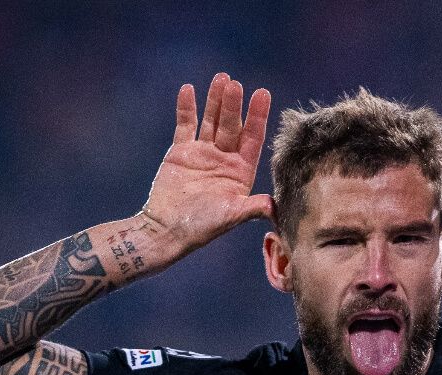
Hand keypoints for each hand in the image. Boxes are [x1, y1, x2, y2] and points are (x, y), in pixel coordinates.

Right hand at [142, 73, 272, 250]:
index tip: (263, 94)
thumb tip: (275, 207)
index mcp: (241, 171)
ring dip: (216, 100)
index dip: (258, 116)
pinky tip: (188, 89)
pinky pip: (185, 125)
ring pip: (211, 120)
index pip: (253, 138)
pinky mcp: (181, 151)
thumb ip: (252, 208)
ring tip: (222, 78)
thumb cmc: (201, 227)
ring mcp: (203, 153)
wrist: (166, 230)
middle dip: (234, 105)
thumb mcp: (231, 216)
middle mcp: (224, 159)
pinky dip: (186, 108)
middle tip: (236, 84)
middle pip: (232, 125)